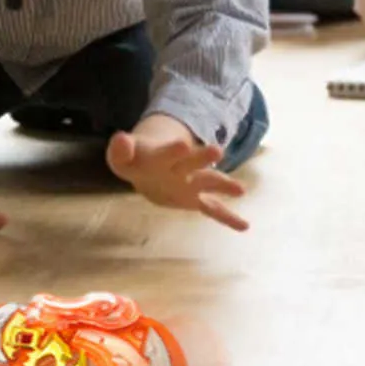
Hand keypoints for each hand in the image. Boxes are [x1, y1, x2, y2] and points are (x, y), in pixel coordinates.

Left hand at [105, 113, 248, 231]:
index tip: (183, 145)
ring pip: (208, 182)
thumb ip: (121, 149)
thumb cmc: (135, 160)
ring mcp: (191, 183)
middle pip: (193, 162)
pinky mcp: (194, 199)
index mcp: (162, 155)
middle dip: (203, 157)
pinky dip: (228, 218)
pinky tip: (244, 226)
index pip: (167, 152)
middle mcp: (181, 167)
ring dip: (223, 185)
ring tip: (241, 190)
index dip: (173, 149)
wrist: (148, 167)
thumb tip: (120, 139)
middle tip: (218, 151)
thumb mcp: (121, 156)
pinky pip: (213, 210)